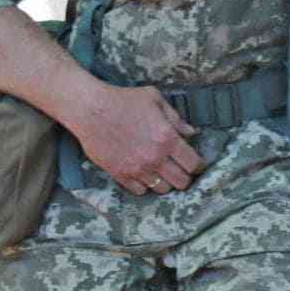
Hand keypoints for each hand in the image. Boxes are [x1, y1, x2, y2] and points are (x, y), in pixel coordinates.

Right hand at [71, 84, 205, 195]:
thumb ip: (176, 118)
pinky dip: (145, 185)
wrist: (91, 110)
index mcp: (167, 138)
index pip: (193, 163)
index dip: (198, 165)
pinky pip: (139, 191)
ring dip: (166, 182)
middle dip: (185, 176)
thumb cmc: (124, 100)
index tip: (196, 163)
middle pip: (181, 182)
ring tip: (163, 173)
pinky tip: (145, 175)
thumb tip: (190, 132)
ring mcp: (137, 169)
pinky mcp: (120, 175)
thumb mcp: (155, 99)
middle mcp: (155, 157)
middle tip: (181, 170)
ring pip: (162, 189)